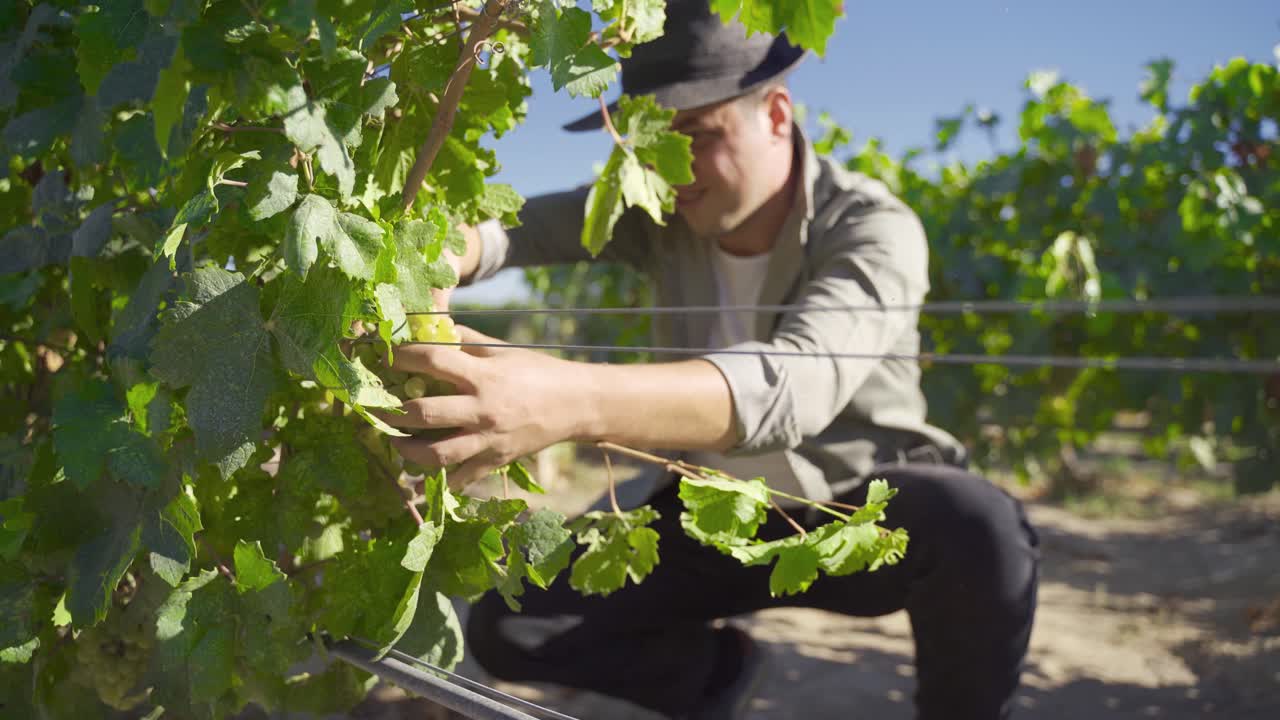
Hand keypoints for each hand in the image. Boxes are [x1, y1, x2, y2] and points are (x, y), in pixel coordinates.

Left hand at [376, 325, 592, 489]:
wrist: (576, 405)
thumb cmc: (538, 372)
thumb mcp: (503, 350)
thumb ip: (466, 341)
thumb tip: (432, 326)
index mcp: (483, 376)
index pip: (432, 361)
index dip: (401, 356)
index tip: (382, 356)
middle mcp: (482, 410)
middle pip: (424, 414)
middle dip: (390, 412)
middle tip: (371, 408)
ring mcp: (488, 440)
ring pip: (437, 455)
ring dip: (407, 451)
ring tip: (394, 443)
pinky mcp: (496, 461)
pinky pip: (461, 479)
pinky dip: (438, 482)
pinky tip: (419, 477)